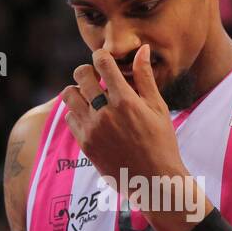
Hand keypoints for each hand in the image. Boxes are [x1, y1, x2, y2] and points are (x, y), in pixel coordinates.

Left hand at [60, 46, 207, 230]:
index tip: (104, 61)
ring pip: (69, 95)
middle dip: (87, 71)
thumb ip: (145, 78)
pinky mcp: (85, 144)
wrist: (153, 181)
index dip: (101, 56)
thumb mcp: (158, 108)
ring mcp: (92, 129)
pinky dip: (76, 112)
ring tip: (90, 97)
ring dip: (77, 90)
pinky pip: (69, 118)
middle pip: (80, 75)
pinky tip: (90, 117)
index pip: (102, 62)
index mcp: (126, 100)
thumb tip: (142, 49)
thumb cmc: (161, 143)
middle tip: (95, 78)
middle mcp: (105, 113)